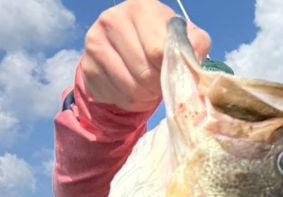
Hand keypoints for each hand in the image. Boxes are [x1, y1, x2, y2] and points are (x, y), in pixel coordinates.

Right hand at [82, 0, 210, 110]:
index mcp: (142, 7)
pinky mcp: (87, 64)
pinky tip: (133, 91)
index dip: (169, 70)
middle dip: (157, 86)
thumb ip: (195, 46)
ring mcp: (95, 40)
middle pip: (143, 72)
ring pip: (129, 87)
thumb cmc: (163, 44)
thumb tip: (192, 63)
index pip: (158, 51)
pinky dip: (129, 101)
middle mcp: (113, 18)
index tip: (173, 73)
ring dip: (145, 96)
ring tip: (149, 89)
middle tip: (161, 84)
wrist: (131, 52)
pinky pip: (115, 96)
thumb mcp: (186, 39)